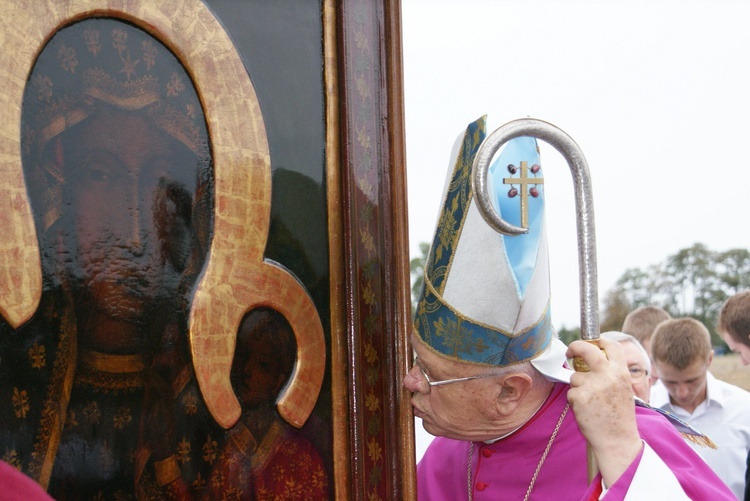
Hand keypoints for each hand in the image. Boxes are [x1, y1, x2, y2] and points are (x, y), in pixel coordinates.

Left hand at [566, 338, 642, 486]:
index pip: (612, 345)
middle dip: (575, 347)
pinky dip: (575, 400)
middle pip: (586, 349)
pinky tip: (587, 411)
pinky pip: (570, 392)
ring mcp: (592, 385)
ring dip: (578, 387)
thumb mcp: (623, 389)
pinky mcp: (579, 396)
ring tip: (591, 403)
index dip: (600, 341)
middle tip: (570, 353)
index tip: (591, 342)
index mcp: (621, 372)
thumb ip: (611, 373)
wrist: (617, 440)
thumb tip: (592, 357)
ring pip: (575, 377)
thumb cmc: (618, 416)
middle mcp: (607, 375)